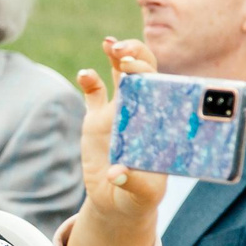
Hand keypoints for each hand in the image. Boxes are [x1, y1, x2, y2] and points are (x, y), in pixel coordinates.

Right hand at [62, 38, 167, 245]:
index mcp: (158, 121)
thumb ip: (132, 182)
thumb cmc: (140, 196)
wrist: (117, 202)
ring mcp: (119, 111)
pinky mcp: (97, 119)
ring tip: (109, 44)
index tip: (139, 70)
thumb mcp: (143, 194)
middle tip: (122, 50)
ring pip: (121, 73)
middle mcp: (141, 110)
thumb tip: (116, 173)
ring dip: (116, 54)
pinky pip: (94, 92)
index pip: (159, 88)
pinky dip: (89, 79)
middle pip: (143, 71)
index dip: (150, 73)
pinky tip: (85, 74)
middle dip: (135, 53)